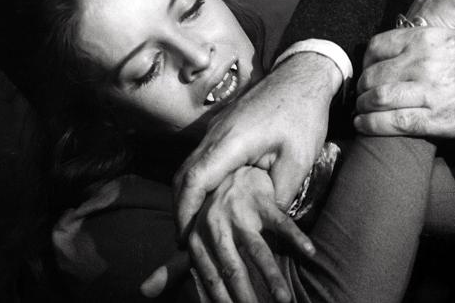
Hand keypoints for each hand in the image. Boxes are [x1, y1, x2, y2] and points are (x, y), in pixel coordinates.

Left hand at [141, 167, 314, 302]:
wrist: (229, 165)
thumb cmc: (212, 211)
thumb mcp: (193, 237)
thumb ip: (173, 267)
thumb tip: (144, 292)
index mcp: (198, 236)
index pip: (208, 277)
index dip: (217, 300)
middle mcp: (216, 224)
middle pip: (233, 268)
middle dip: (245, 296)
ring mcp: (240, 211)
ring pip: (258, 250)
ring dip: (272, 276)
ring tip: (285, 299)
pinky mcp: (261, 199)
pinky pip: (281, 222)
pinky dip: (296, 238)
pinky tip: (310, 252)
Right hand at [173, 53, 340, 239]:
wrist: (302, 77)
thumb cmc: (303, 115)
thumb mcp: (299, 159)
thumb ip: (280, 193)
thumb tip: (266, 221)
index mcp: (231, 142)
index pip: (194, 180)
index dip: (185, 211)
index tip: (183, 236)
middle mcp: (215, 135)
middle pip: (183, 174)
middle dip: (180, 207)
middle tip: (184, 238)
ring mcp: (217, 129)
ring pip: (191, 166)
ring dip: (189, 194)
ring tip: (195, 224)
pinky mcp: (223, 128)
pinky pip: (202, 158)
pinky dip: (199, 180)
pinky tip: (211, 197)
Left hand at [356, 27, 454, 136]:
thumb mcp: (449, 38)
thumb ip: (419, 44)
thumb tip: (391, 55)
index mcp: (425, 38)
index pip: (377, 46)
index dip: (366, 62)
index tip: (366, 71)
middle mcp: (422, 62)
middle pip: (373, 75)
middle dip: (361, 88)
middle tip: (361, 95)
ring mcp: (427, 91)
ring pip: (378, 98)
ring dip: (363, 107)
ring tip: (361, 112)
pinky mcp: (434, 119)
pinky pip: (392, 122)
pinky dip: (371, 125)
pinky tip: (363, 125)